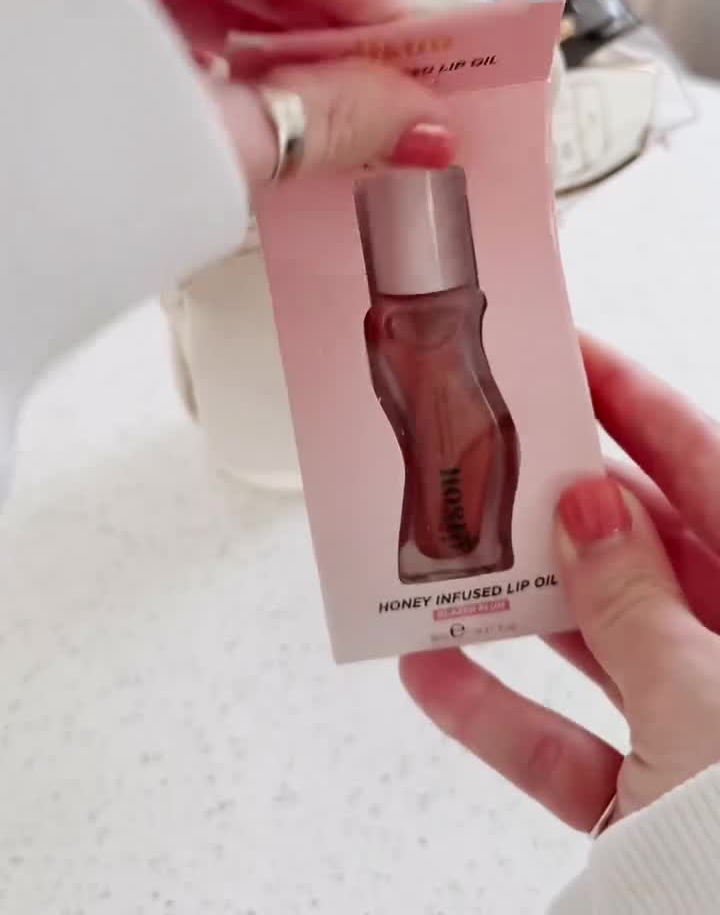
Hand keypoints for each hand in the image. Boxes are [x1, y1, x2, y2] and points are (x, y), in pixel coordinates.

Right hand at [400, 335, 719, 830]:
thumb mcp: (705, 711)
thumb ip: (640, 606)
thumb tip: (592, 512)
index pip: (713, 469)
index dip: (640, 403)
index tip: (570, 353)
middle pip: (650, 548)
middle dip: (565, 500)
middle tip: (490, 445)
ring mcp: (700, 732)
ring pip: (603, 641)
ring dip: (520, 604)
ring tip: (449, 550)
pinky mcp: (651, 803)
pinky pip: (572, 743)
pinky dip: (503, 714)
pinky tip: (437, 675)